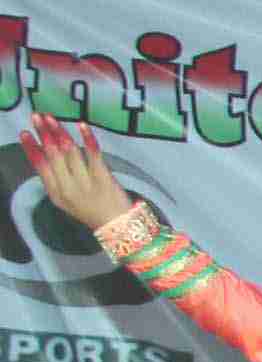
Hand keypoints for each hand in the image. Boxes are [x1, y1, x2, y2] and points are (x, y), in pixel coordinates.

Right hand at [17, 114, 135, 231]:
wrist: (118, 227)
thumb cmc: (90, 211)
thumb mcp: (65, 201)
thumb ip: (55, 180)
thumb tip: (44, 154)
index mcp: (56, 194)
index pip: (40, 167)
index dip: (31, 149)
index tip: (24, 133)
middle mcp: (69, 188)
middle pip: (53, 156)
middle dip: (44, 134)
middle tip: (37, 117)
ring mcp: (86, 183)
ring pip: (70, 152)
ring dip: (60, 132)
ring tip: (51, 118)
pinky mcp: (104, 178)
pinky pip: (93, 154)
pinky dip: (87, 138)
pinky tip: (81, 125)